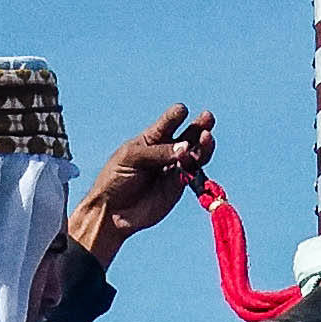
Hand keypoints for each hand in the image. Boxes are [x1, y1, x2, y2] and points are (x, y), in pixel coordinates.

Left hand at [64, 105, 213, 265]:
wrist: (112, 211)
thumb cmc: (115, 178)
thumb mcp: (132, 158)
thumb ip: (159, 153)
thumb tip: (186, 148)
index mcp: (152, 138)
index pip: (167, 123)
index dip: (175, 115)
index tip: (181, 111)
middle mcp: (166, 150)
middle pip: (188, 135)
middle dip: (199, 126)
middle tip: (208, 117)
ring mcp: (174, 168)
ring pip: (195, 153)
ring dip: (203, 145)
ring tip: (207, 137)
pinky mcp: (178, 186)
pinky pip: (192, 173)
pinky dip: (196, 165)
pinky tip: (195, 159)